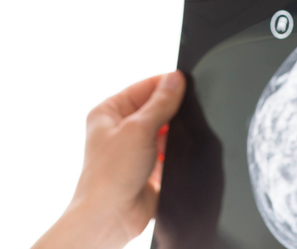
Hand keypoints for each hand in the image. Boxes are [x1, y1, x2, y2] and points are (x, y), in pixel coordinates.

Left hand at [31, 70, 185, 248]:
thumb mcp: (138, 129)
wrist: (110, 217)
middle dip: (170, 109)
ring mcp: (133, 147)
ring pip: (162, 128)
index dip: (164, 83)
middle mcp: (119, 127)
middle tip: (188, 107)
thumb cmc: (110, 175)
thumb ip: (161, 103)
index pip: (142, 87)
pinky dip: (174, 149)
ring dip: (172, 132)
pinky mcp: (146, 165)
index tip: (185, 80)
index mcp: (108, 111)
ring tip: (179, 134)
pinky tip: (178, 151)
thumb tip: (176, 78)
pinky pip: (167, 149)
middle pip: (154, 107)